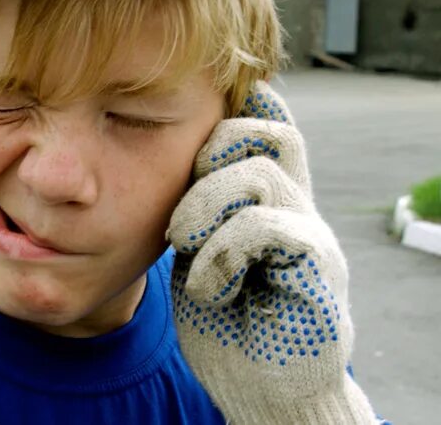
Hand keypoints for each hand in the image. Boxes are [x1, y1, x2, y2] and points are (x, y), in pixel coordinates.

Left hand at [168, 82, 377, 423]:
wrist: (259, 389)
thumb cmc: (225, 321)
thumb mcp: (199, 251)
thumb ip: (199, 206)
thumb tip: (177, 155)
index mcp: (269, 201)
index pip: (269, 128)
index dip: (246, 104)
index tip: (206, 105)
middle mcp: (297, 210)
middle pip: (274, 133)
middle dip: (214, 148)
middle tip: (183, 204)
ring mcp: (312, 238)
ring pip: (260, 174)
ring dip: (204, 205)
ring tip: (184, 245)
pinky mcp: (316, 273)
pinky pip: (266, 226)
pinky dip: (221, 251)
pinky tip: (211, 286)